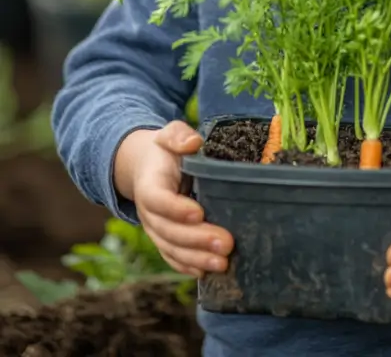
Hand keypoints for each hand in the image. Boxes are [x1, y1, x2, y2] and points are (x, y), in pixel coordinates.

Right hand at [115, 121, 233, 277]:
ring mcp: (156, 230)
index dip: (176, 209)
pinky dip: (188, 266)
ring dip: (197, 258)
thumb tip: (192, 143)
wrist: (147, 168)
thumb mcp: (170, 134)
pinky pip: (173, 257)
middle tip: (226, 243)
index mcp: (149, 185)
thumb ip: (178, 136)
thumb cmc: (165, 151)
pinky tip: (207, 272)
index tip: (199, 213)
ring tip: (223, 263)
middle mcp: (149, 213)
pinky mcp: (164, 240)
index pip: (158, 200)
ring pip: (172, 249)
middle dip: (197, 240)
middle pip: (168, 231)